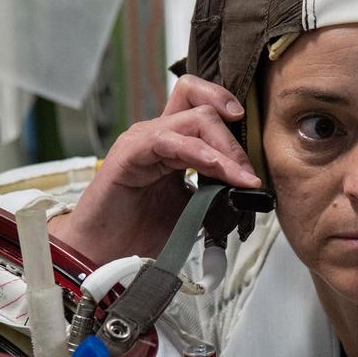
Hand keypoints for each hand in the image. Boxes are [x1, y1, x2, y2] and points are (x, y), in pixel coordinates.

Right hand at [50, 75, 261, 264]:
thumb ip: (216, 194)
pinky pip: (168, 139)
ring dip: (224, 149)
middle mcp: (157, 134)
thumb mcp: (191, 210)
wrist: (105, 253)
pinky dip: (198, 152)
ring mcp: (142, 140)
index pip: (202, 103)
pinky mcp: (129, 154)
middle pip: (203, 107)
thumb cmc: (140, 231)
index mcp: (172, 143)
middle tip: (249, 175)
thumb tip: (247, 192)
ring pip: (193, 118)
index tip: (252, 138)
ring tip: (240, 178)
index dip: (228, 108)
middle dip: (234, 140)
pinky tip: (215, 170)